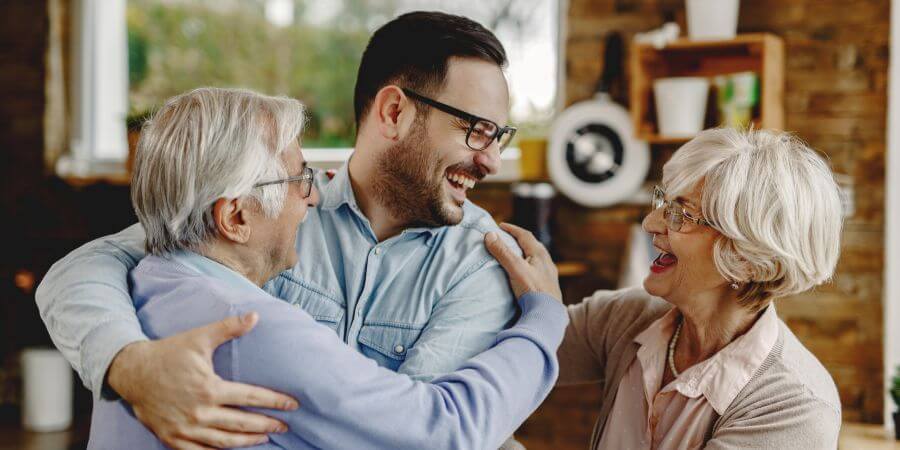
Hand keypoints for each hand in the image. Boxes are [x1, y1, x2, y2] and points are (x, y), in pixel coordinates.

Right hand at [107, 312, 298, 448]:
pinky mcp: (172, 438)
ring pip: (224, 442)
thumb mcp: (199, 337)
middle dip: (266, 425)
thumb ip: (229, 328)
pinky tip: (232, 449)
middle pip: (241, 423)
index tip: (292, 404)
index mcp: (209, 388)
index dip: (274, 401)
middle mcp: (199, 412)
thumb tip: (255, 316)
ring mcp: (185, 428)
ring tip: (264, 439)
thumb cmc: (169, 353)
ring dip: (247, 441)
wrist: (132, 372)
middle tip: (285, 426)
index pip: (251, 397)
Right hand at [484, 222, 562, 302]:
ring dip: (526, 252)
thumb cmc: (532, 291)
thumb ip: (503, 252)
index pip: (525, 235)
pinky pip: (538, 269)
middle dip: (519, 239)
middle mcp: (547, 262)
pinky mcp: (549, 286)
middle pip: (533, 245)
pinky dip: (529, 265)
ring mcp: (550, 275)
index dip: (512, 229)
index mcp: (540, 254)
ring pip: (537, 258)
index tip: (501, 226)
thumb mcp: (515, 269)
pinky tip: (527, 273)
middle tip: (508, 237)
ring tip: (516, 254)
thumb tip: (489, 235)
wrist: (548, 315)